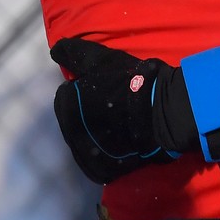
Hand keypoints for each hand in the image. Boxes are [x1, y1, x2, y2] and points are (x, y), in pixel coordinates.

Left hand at [51, 37, 197, 184]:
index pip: (64, 97)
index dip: (81, 91)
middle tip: (108, 107)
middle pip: (72, 121)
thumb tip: (55, 49)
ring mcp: (86, 155)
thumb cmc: (131, 81)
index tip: (99, 89)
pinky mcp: (103, 170)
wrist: (164, 112)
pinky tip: (116, 144)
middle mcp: (70, 133)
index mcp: (66, 106)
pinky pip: (95, 163)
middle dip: (84, 114)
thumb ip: (73, 53)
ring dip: (92, 134)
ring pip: (82, 142)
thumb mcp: (101, 58)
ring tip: (114, 126)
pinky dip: (103, 154)